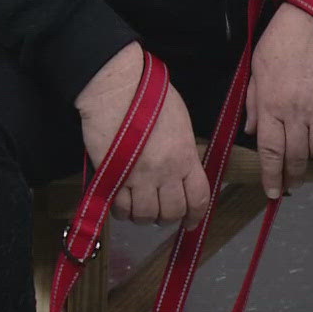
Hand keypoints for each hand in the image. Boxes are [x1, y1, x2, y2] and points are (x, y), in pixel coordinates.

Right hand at [75, 42, 210, 226]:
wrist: (117, 89)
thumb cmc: (150, 96)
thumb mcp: (181, 123)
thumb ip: (184, 151)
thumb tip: (183, 170)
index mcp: (186, 156)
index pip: (199, 198)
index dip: (195, 216)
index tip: (190, 222)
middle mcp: (166, 171)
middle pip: (172, 212)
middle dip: (168, 219)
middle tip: (160, 214)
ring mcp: (139, 176)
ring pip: (146, 215)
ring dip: (143, 217)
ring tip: (138, 210)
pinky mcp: (114, 176)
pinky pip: (120, 207)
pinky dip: (122, 212)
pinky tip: (121, 204)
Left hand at [243, 0, 312, 198]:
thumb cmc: (285, 38)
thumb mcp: (258, 67)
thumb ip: (255, 102)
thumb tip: (252, 132)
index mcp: (273, 103)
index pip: (271, 151)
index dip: (272, 176)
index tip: (273, 191)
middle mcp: (298, 111)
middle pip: (297, 157)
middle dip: (293, 175)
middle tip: (291, 184)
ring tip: (308, 152)